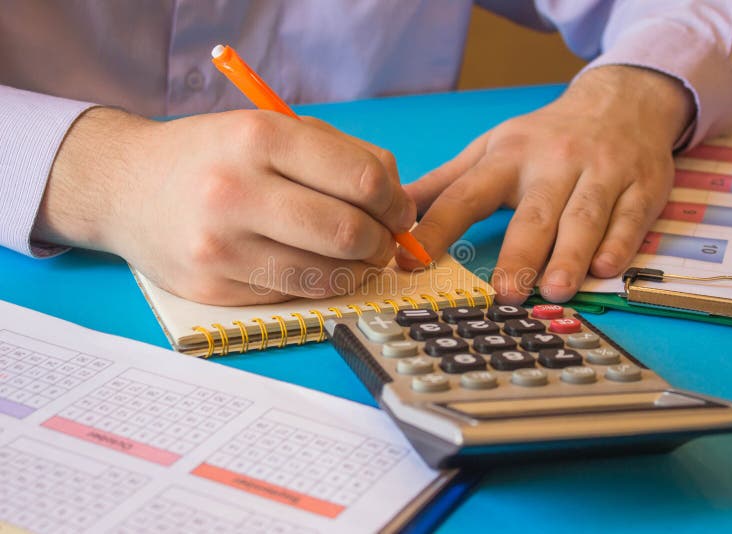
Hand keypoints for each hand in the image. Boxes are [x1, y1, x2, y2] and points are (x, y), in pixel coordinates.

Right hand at [33, 108, 414, 304]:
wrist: (125, 187)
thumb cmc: (212, 155)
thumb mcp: (270, 129)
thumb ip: (340, 154)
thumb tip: (398, 200)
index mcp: (259, 137)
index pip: (363, 180)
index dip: (395, 202)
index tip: (398, 210)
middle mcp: (235, 191)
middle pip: (349, 233)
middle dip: (383, 242)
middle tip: (383, 240)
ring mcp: (220, 246)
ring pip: (326, 276)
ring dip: (358, 271)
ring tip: (356, 257)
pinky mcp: (212, 288)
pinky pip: (293, 296)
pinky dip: (319, 285)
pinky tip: (316, 268)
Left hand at [401, 66, 693, 303]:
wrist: (621, 101)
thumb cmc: (544, 136)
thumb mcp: (492, 148)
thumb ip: (446, 182)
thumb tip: (397, 209)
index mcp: (508, 156)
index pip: (466, 194)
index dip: (437, 227)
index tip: (412, 259)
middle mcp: (554, 162)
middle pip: (534, 213)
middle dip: (519, 254)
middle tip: (504, 293)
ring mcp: (602, 172)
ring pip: (585, 217)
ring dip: (570, 255)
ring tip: (554, 291)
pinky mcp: (643, 185)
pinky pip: (630, 217)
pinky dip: (619, 244)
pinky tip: (605, 269)